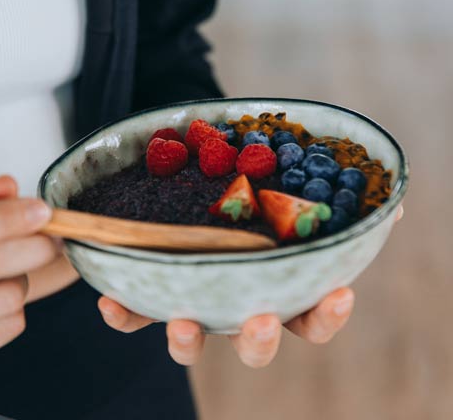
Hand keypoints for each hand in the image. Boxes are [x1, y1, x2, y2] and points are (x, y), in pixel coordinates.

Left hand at [98, 204, 403, 366]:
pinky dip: (123, 313)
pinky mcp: (150, 287)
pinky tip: (111, 301)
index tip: (338, 293)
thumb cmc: (249, 183)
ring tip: (182, 322)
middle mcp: (234, 300)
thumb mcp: (287, 181)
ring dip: (187, 340)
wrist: (195, 163)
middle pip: (254, 341)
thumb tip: (393, 205)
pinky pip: (135, 313)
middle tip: (260, 320)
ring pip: (192, 338)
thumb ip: (332, 194)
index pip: (310, 316)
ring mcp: (193, 297)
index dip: (326, 315)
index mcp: (274, 284)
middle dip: (260, 340)